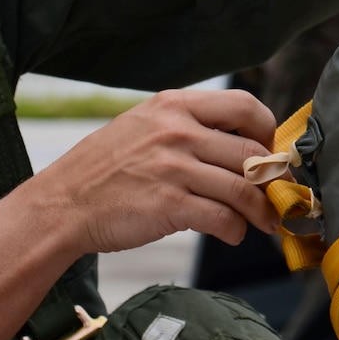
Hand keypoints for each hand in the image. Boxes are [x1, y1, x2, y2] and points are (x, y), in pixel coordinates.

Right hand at [0, 88, 279, 339]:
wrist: (63, 204)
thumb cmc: (104, 168)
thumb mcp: (143, 125)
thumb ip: (187, 125)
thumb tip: (238, 141)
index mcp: (174, 106)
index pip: (244, 106)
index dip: (266, 131)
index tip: (268, 151)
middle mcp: (177, 131)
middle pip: (250, 152)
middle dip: (270, 179)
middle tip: (275, 195)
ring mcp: (174, 168)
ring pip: (243, 188)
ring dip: (261, 210)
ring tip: (265, 222)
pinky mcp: (169, 206)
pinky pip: (222, 218)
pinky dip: (236, 230)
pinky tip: (233, 234)